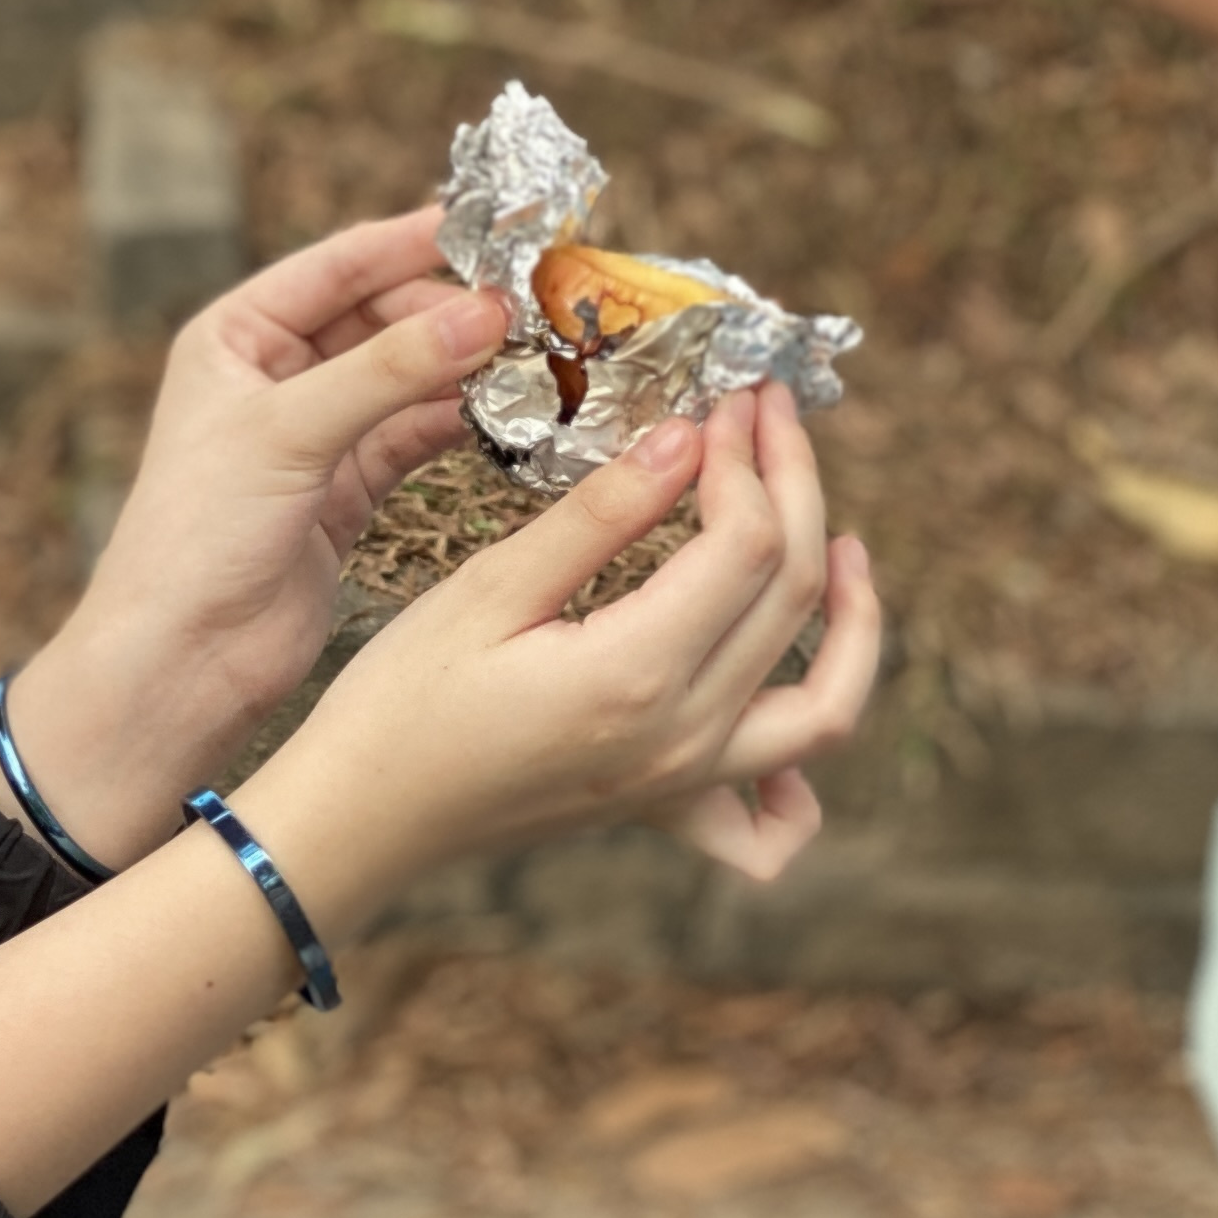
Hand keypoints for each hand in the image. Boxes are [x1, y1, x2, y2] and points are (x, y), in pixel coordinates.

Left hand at [0, 207, 506, 866]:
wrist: (181, 662)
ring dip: (469, 368)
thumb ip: (386, 370)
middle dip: (456, 311)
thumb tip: (484, 311)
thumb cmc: (198, 535)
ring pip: (408, 378)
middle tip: (537, 307)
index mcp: (234, 335)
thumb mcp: (287, 433)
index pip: (339, 265)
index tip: (499, 227)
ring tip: (542, 357)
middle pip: (384, 317)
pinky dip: (463, 424)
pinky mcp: (346, 490)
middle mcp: (273, 375)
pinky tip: (518, 416)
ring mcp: (314, 433)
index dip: (416, 242)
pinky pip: (416, 435)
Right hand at [246, 386, 878, 918]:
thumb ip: (599, 517)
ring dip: (855, 622)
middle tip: (764, 416)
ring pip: (827, 705)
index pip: (748, 544)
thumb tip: (684, 440)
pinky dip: (807, 763)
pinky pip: (776, 813)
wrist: (362, 818)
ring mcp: (685, 781)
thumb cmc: (401, 702)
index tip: (721, 399)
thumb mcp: (486, 589)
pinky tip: (789, 691)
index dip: (747, 458)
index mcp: (636, 675)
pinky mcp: (667, 804)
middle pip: (794, 598)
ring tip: (842, 544)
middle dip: (794, 488)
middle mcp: (684, 738)